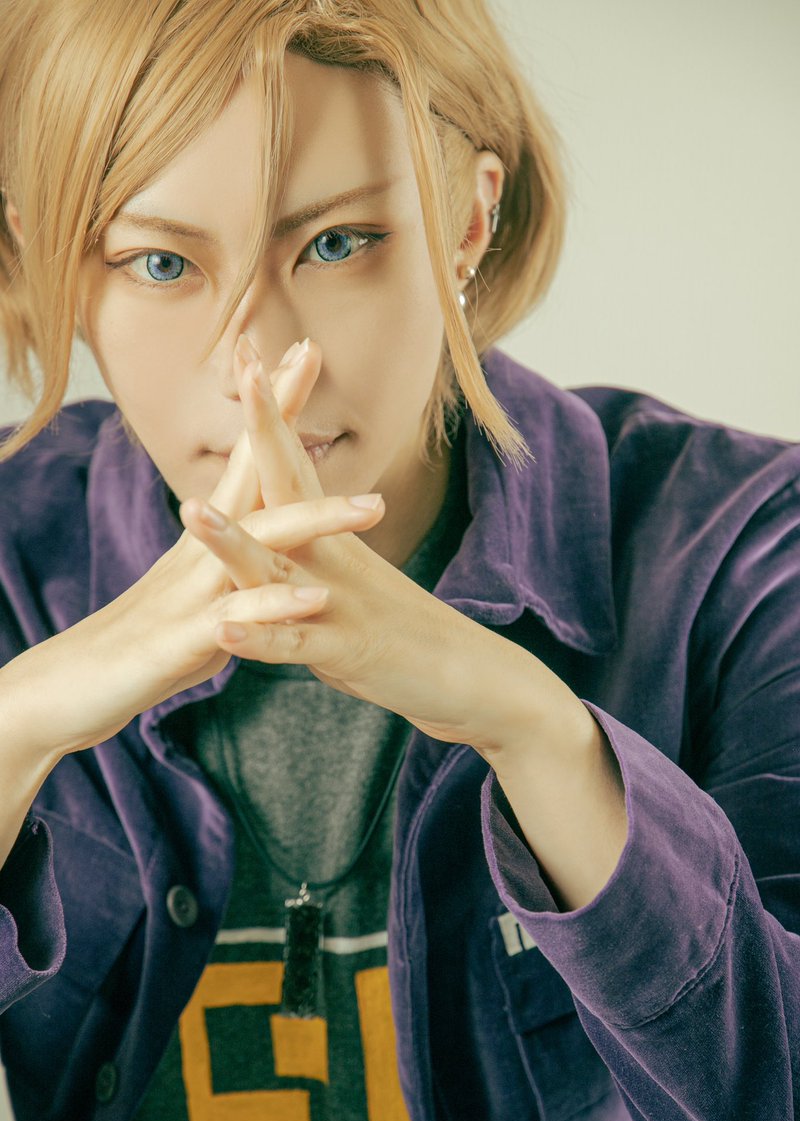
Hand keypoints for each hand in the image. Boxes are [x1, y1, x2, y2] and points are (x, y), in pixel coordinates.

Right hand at [9, 341, 385, 760]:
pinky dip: (276, 603)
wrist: (69, 689)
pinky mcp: (184, 639)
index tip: (302, 354)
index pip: (246, 459)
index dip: (273, 407)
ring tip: (374, 504)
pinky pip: (238, 617)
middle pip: (249, 473)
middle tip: (314, 355)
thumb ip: (231, 566)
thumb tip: (260, 544)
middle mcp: (200, 551)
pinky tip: (315, 595)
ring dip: (314, 517)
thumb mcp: (195, 595)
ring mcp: (192, 591)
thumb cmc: (141, 644)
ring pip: (257, 541)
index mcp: (207, 539)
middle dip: (281, 416)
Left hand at [180, 334, 545, 753]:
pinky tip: (223, 630)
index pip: (295, 464)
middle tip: (244, 366)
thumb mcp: (354, 585)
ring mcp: (341, 603)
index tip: (249, 354)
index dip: (271, 411)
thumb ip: (313, 556)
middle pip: (292, 487)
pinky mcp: (348, 652)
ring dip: (232, 540)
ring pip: (277, 567)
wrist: (472, 678)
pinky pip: (295, 646)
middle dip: (265, 426)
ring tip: (188, 508)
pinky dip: (259, 639)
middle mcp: (335, 558)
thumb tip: (280, 527)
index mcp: (333, 540)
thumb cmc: (409, 634)